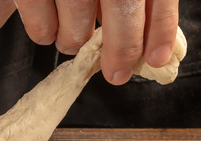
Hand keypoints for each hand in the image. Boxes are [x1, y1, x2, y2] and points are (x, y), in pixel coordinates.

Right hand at [14, 0, 178, 84]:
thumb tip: (147, 35)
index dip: (159, 30)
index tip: (157, 57)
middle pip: (121, 11)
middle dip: (122, 49)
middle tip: (117, 70)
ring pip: (77, 26)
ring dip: (77, 40)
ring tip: (74, 37)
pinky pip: (40, 24)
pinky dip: (45, 32)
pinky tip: (49, 26)